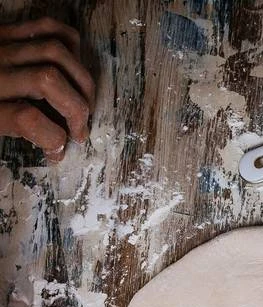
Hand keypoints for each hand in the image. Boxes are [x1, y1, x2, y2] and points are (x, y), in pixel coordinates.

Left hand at [0, 17, 94, 160]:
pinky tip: (75, 67)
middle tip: (79, 128)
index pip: (28, 118)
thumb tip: (57, 147)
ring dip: (81, 81)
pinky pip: (49, 27)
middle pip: (48, 80)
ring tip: (83, 101)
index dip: (54, 139)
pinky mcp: (7, 32)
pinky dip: (72, 45)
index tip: (57, 152)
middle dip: (77, 109)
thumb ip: (17, 131)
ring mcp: (2, 46)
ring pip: (55, 52)